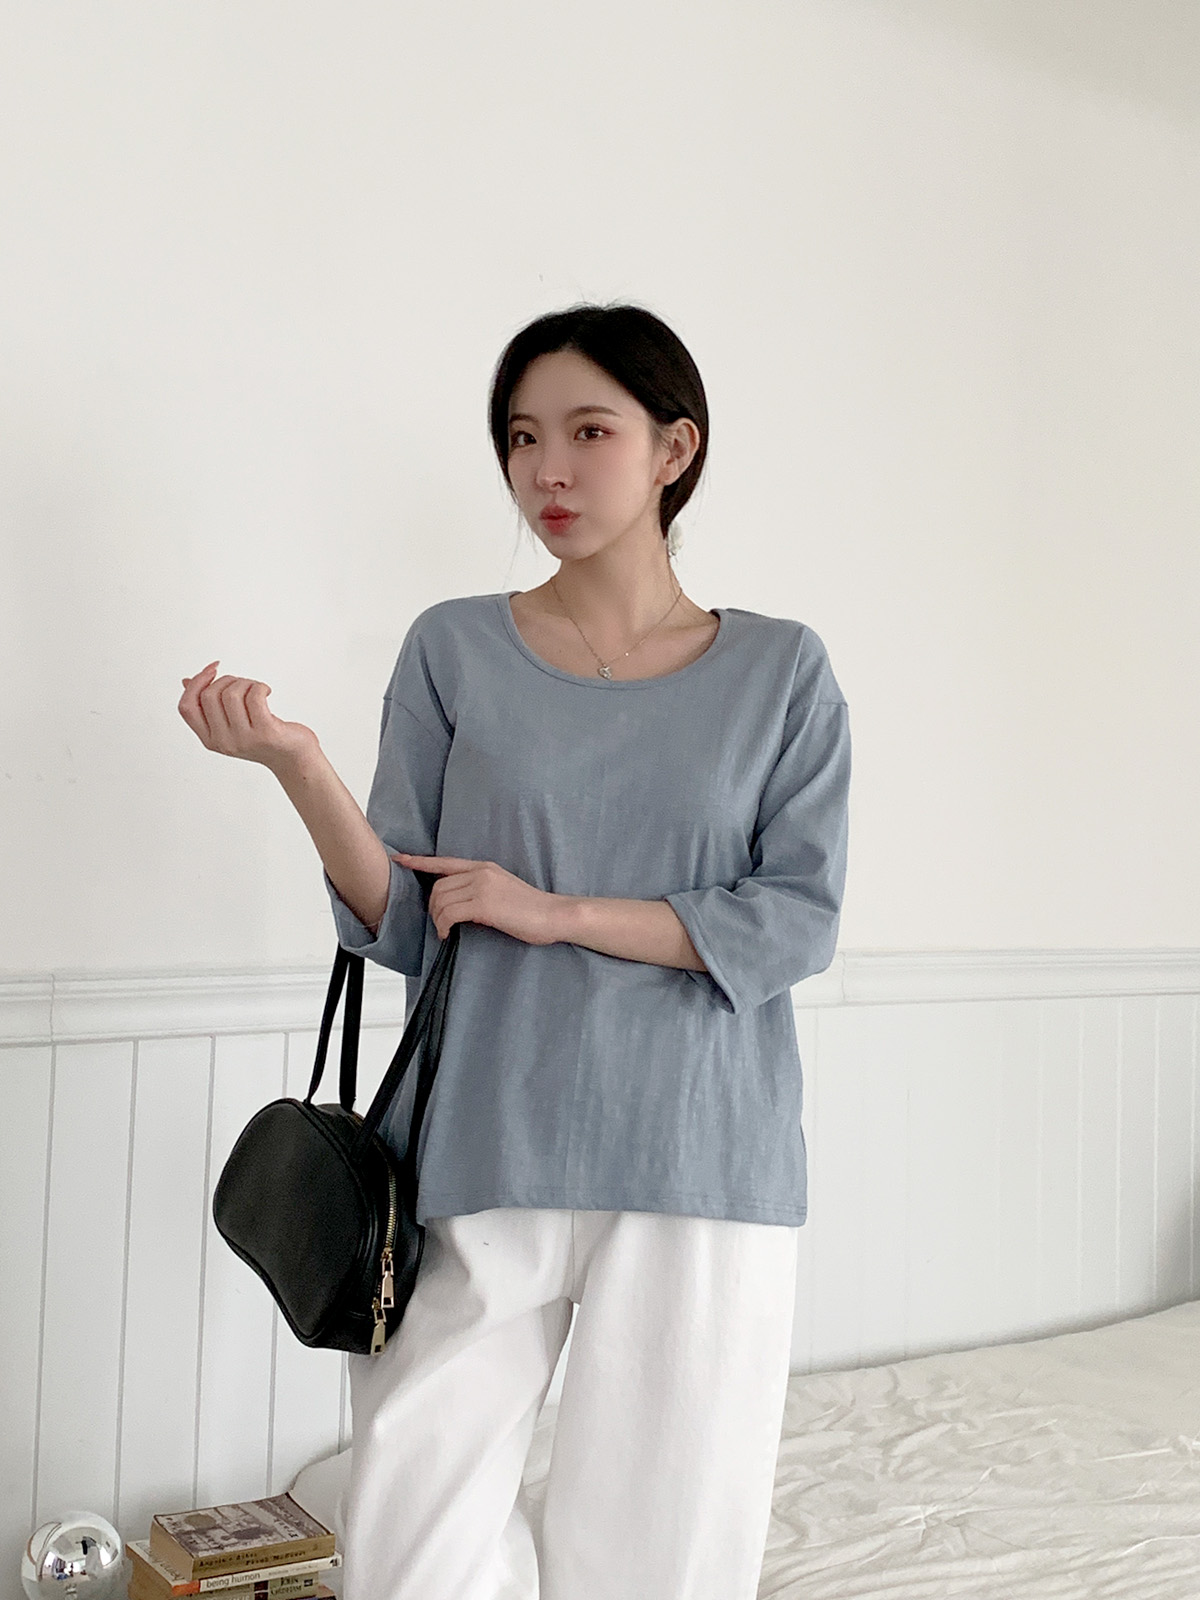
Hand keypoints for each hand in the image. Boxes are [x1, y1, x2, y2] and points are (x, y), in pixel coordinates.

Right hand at [178, 660, 319, 771]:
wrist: (293, 758)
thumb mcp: (231, 722)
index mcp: (210, 739)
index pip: (186, 707)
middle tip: (244, 684)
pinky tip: (266, 691)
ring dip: (245, 682)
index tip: (212, 669)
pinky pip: (254, 696)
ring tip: (256, 689)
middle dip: (227, 680)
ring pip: (231, 694)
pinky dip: (260, 686)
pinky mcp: (265, 733)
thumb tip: (186, 681)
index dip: (196, 683)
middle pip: (209, 695)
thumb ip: (209, 706)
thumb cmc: (263, 736)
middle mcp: (223, 742)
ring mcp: (243, 739)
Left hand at [391, 851, 560, 945]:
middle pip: (438, 886)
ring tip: (445, 931)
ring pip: (440, 900)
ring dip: (437, 919)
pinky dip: (443, 926)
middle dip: (432, 907)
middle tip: (440, 924)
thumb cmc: (531, 909)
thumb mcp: (503, 890)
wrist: (553, 915)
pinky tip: (448, 934)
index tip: (400, 859)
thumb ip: (480, 890)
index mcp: (484, 867)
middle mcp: (480, 872)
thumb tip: (460, 905)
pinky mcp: (484, 904)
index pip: (444, 862)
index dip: (419, 861)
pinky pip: (449, 913)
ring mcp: (482, 886)